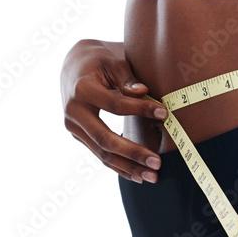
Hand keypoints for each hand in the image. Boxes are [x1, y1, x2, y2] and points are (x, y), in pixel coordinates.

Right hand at [60, 38, 166, 182]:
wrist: (74, 65)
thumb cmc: (100, 60)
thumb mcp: (114, 61)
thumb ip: (127, 78)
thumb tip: (144, 92)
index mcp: (82, 90)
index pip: (115, 105)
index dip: (140, 109)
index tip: (164, 113)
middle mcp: (73, 113)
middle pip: (105, 139)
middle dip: (133, 152)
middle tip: (157, 162)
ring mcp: (74, 128)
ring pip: (102, 153)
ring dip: (128, 167)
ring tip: (153, 176)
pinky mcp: (79, 136)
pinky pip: (100, 155)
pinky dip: (119, 166)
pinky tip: (138, 176)